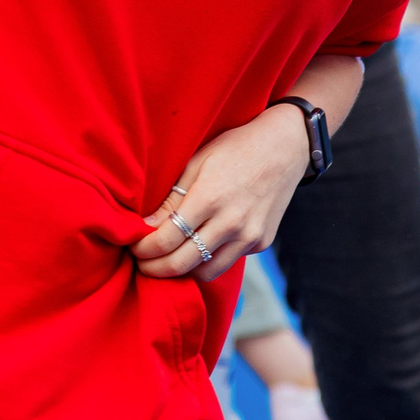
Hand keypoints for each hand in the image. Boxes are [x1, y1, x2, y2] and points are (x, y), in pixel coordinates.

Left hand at [128, 107, 308, 281]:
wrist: (286, 146)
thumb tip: (146, 226)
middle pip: (182, 264)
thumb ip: (172, 197)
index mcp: (210, 197)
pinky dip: (208, 260)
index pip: (166, 239)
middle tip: (140, 263)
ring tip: (165, 261)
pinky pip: (227, 261)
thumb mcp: (198, 161)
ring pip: (205, 273)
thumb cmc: (236, 147)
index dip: (143, 249)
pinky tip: (197, 247)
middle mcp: (232, 223)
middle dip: (155, 269)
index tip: (132, 247)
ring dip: (181, 272)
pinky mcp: (262, 243)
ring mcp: (250, 236)